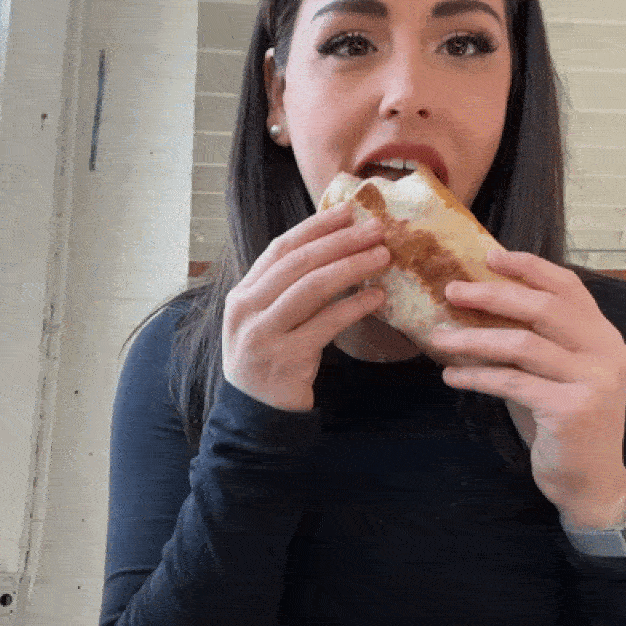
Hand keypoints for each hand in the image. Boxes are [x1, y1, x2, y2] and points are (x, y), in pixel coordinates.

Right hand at [222, 201, 390, 412]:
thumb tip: (336, 251)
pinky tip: (377, 298)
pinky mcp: (286, 358)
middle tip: (376, 229)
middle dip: (340, 241)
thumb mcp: (268, 320)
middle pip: (298, 263)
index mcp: (242, 294)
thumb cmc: (269, 361)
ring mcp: (264, 334)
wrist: (255, 415)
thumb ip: (288, 290)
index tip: (347, 210)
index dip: (315, 227)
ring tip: (383, 256)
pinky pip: (326, 324)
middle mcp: (247, 309)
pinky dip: (353, 307)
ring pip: (311, 288)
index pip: (280, 249)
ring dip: (351, 267)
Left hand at [428, 250, 625, 525]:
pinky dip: (477, 376)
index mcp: (603, 336)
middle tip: (452, 290)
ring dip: (474, 338)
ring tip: (439, 338)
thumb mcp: (551, 374)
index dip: (530, 267)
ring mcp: (593, 380)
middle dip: (492, 294)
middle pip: (543, 307)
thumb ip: (531, 341)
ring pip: (523, 344)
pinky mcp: (572, 409)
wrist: (591, 483)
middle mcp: (606, 352)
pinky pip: (513, 382)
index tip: (490, 256)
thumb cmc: (563, 424)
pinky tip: (452, 376)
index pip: (568, 287)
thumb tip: (476, 307)